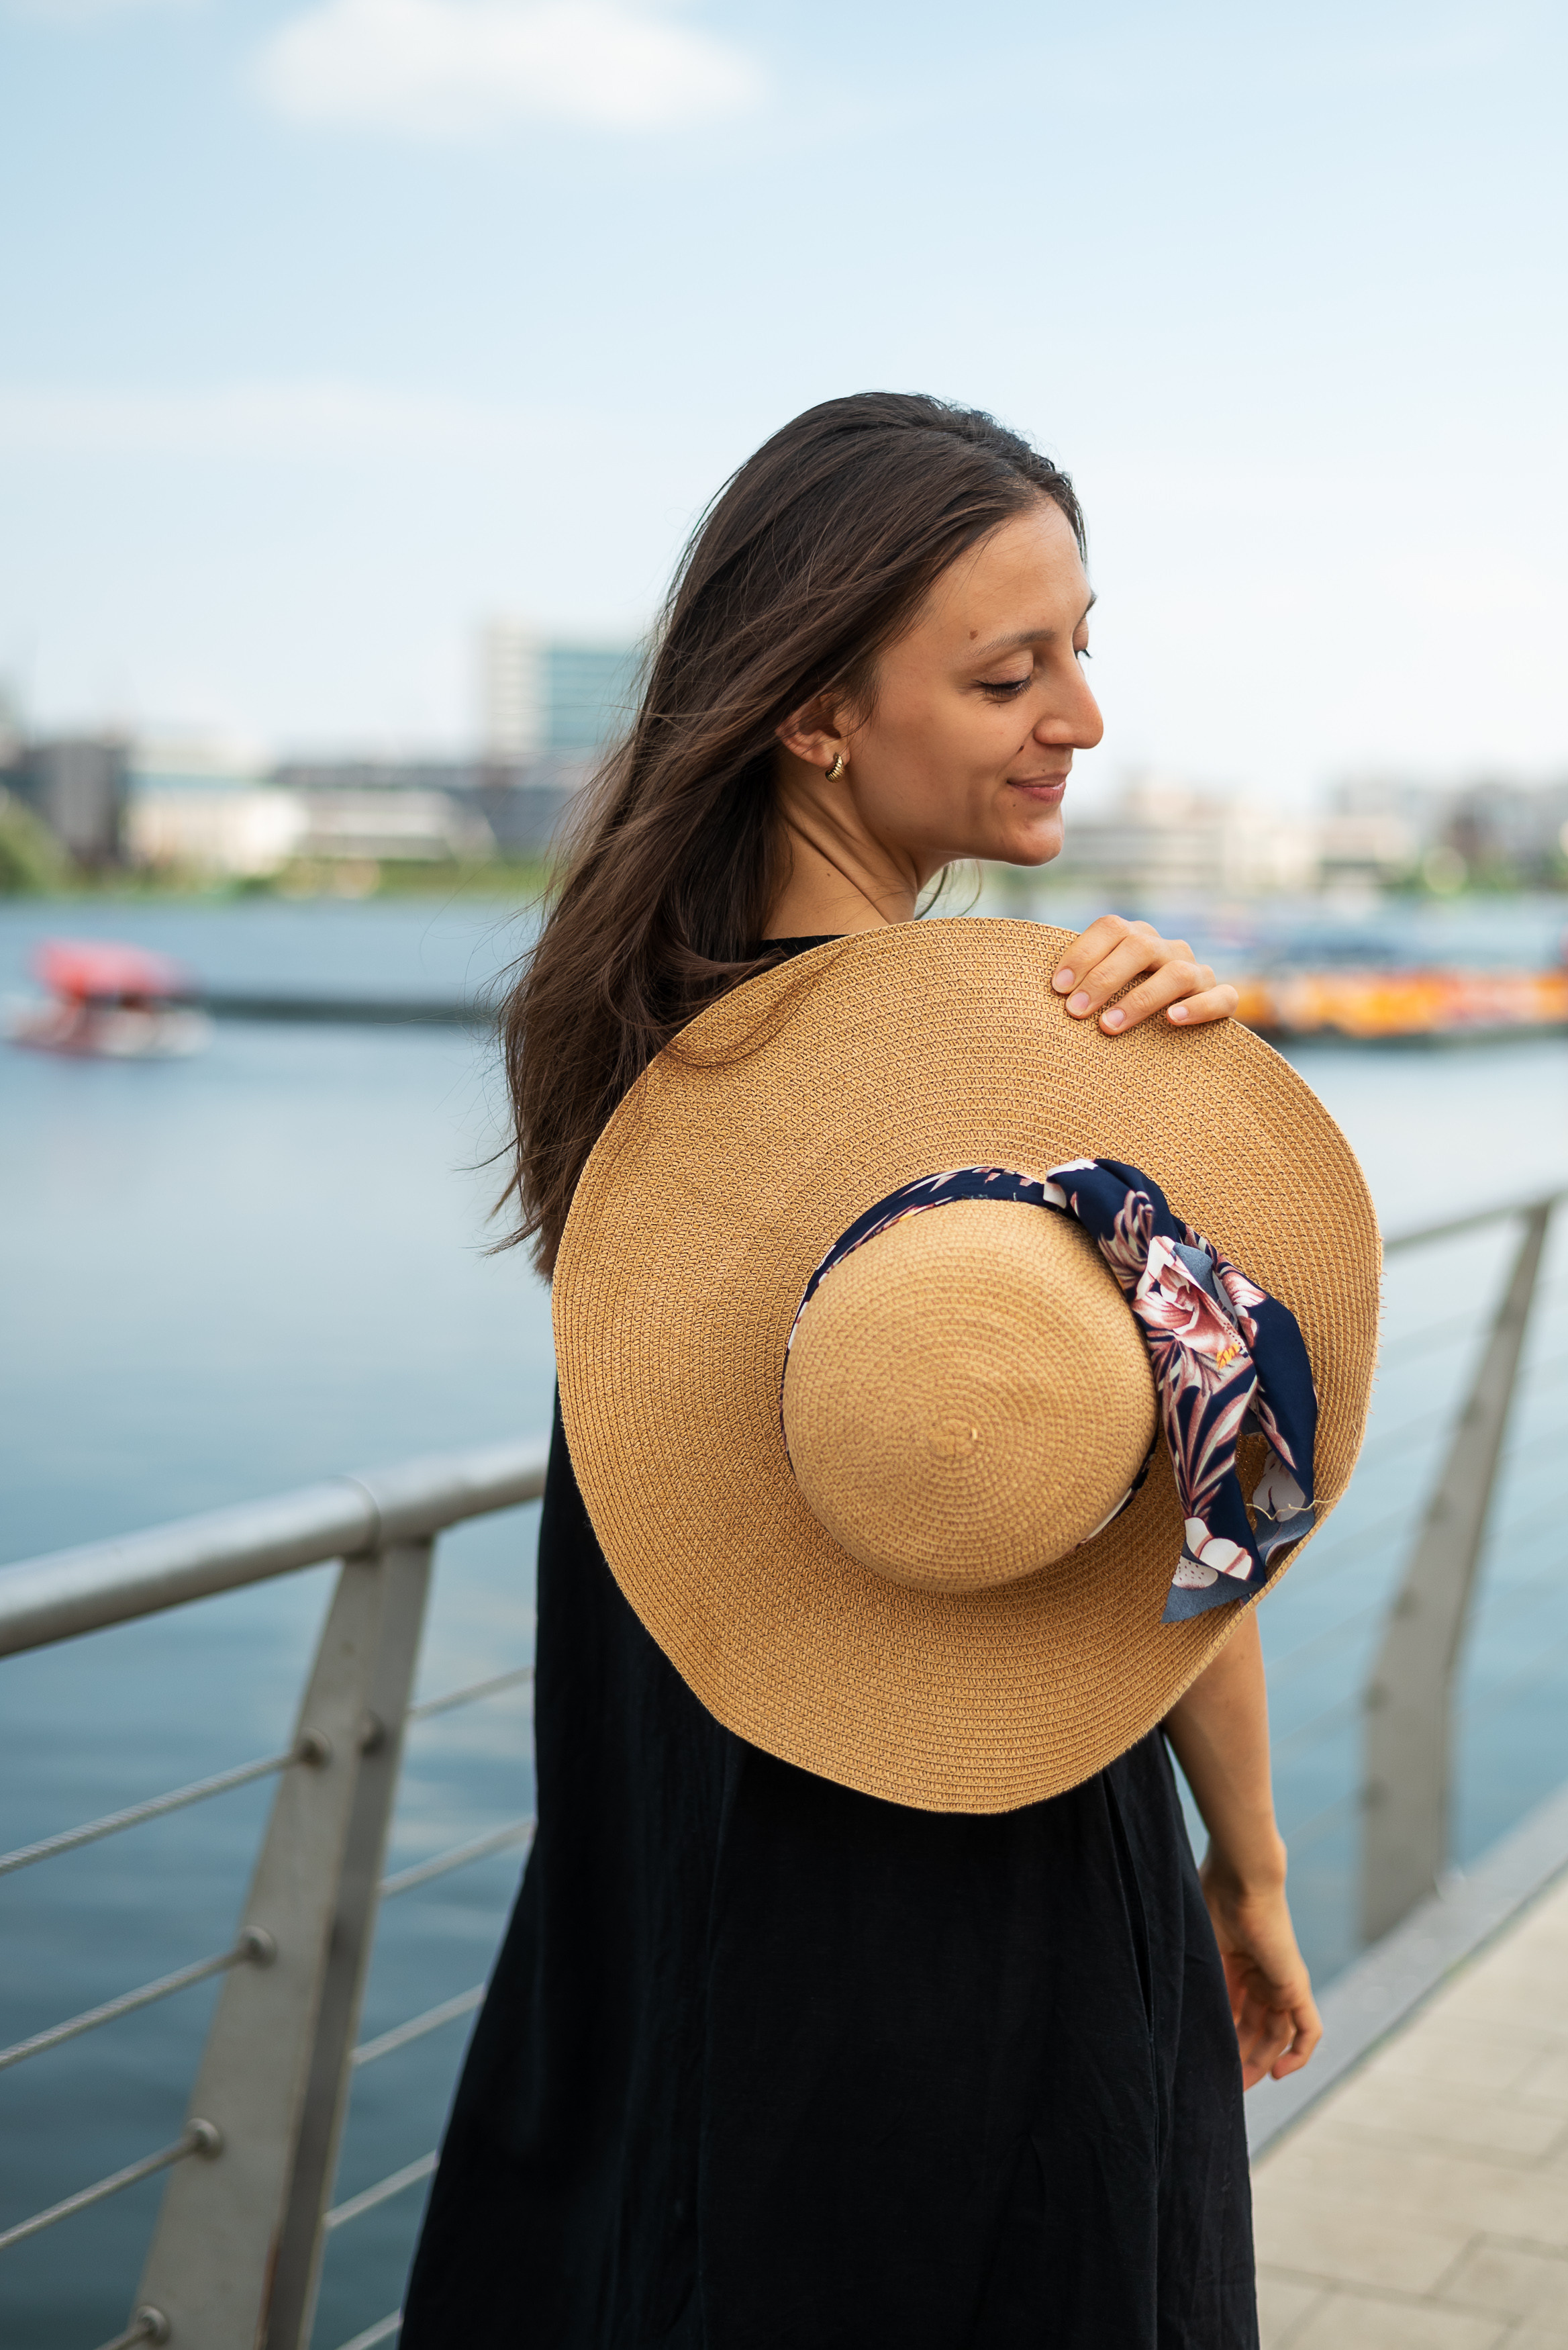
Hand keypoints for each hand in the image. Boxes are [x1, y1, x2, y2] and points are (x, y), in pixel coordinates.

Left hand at [1050, 915, 1237, 1033]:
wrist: (1174, 1034)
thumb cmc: (1119, 1012)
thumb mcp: (1100, 992)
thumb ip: (1080, 983)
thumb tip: (1045, 991)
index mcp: (1136, 937)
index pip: (1111, 927)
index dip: (1082, 952)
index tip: (1057, 987)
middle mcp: (1167, 949)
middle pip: (1138, 947)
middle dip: (1103, 979)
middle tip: (1075, 1012)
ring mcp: (1197, 972)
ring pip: (1174, 973)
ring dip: (1139, 999)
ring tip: (1109, 1026)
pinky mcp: (1221, 998)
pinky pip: (1221, 997)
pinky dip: (1198, 1007)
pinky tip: (1173, 1020)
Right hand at [1200, 1859, 1321, 2087]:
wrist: (1240, 1878)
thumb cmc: (1211, 1900)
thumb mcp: (1196, 1949)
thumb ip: (1191, 1977)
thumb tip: (1165, 2011)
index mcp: (1238, 1965)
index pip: (1236, 2011)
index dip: (1225, 2038)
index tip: (1206, 2062)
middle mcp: (1262, 1976)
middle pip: (1257, 2028)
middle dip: (1242, 2058)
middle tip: (1224, 2086)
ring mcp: (1281, 1982)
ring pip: (1278, 2035)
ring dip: (1263, 2061)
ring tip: (1242, 2086)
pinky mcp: (1296, 1986)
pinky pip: (1308, 2030)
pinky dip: (1299, 2055)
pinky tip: (1278, 2073)